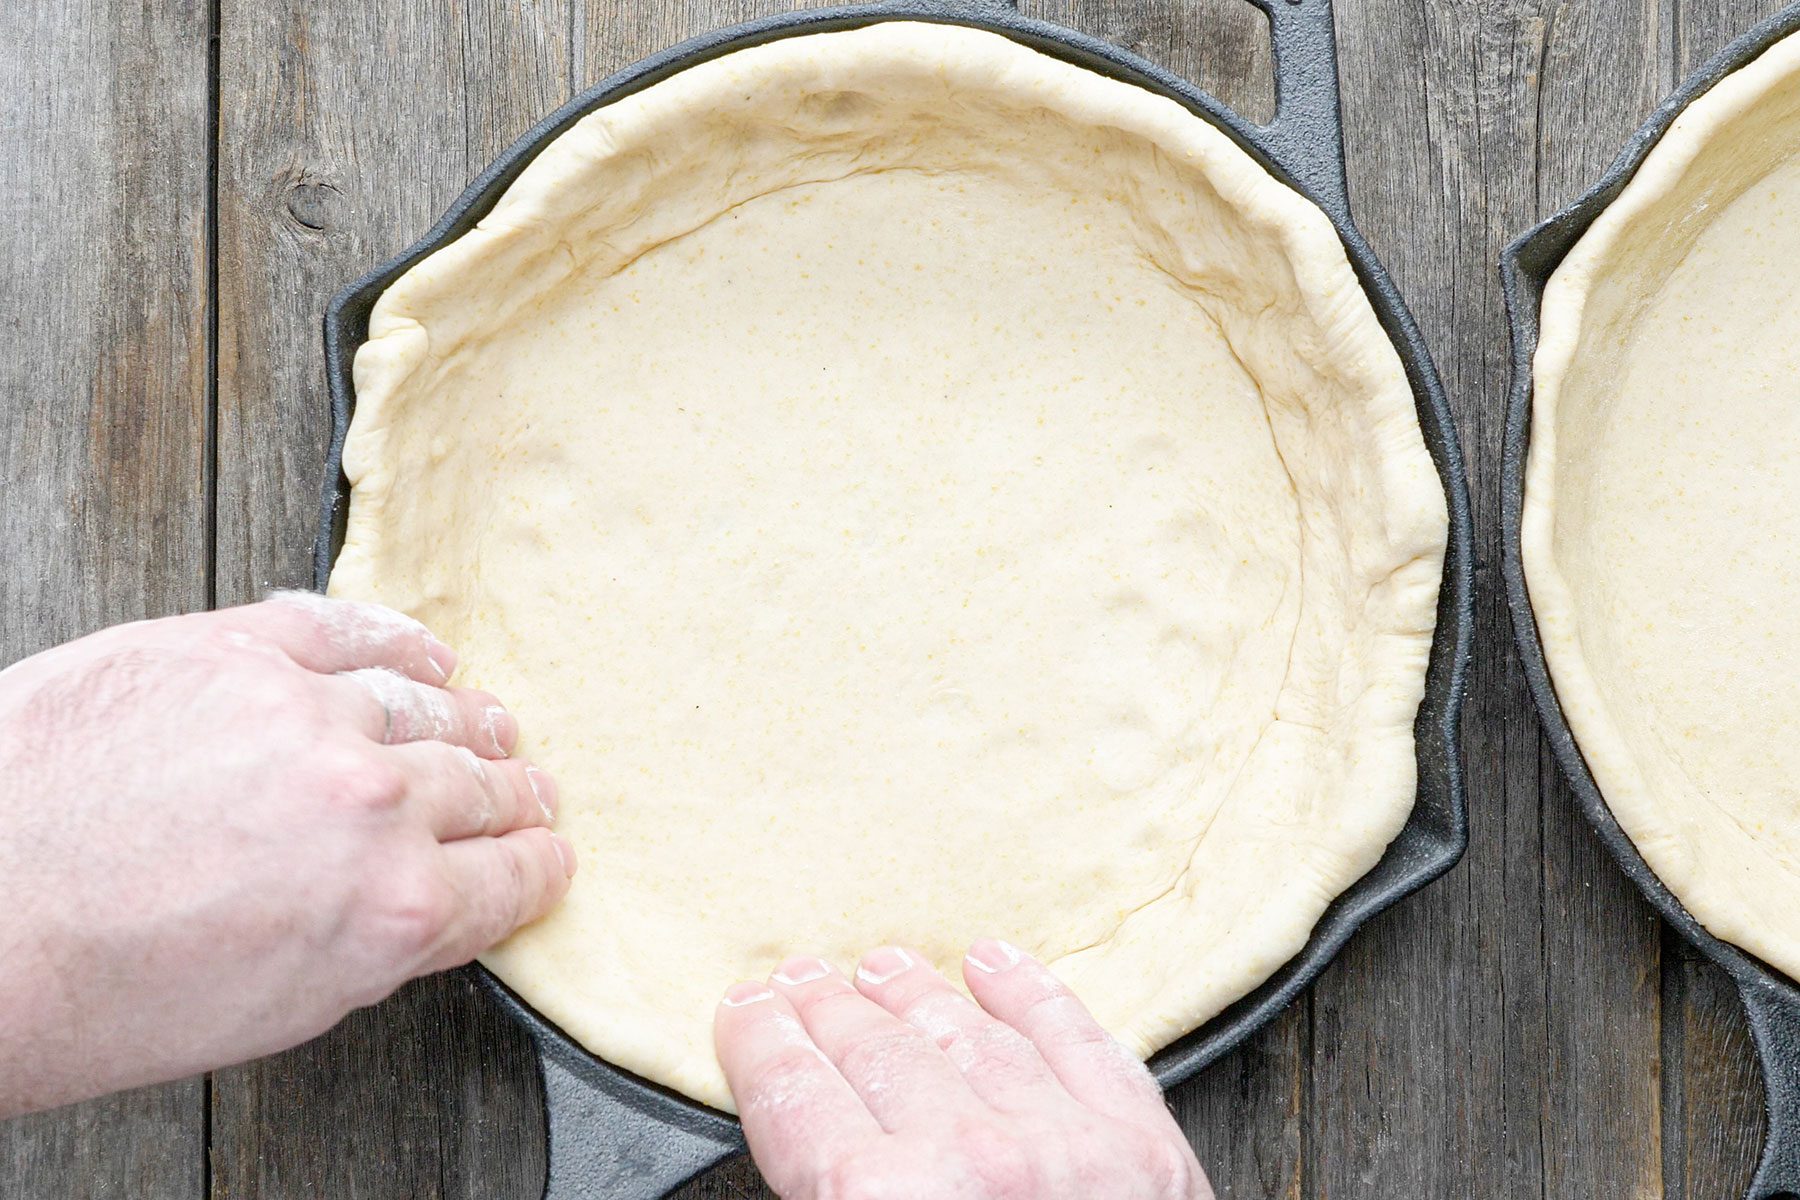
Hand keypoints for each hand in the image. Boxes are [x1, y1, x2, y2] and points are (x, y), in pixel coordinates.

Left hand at [0, 593, 575, 1115]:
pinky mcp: (233, 649)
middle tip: (530, 791)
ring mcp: (304, 713)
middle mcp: (369, 803)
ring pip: (426, 706)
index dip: (540, 865)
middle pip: (481, 786)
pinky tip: (426, 652)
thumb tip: (423, 901)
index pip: (510, 877)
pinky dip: (399, 639)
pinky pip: (347, 627)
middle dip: (516, 794)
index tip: (550, 853)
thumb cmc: (91, 990)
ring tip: (489, 722)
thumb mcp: (275, 1009)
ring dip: (471, 720)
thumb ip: (375, 943)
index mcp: (390, 909)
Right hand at [715, 940, 1211, 1199]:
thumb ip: (825, 1197)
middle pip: (873, 1051)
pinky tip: (994, 964)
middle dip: (824, 1010)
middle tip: (796, 982)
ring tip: (878, 967)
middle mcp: (970, 1162)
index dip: (760, 1046)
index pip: (796, 1098)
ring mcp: (1066, 1146)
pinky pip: (1076, 1039)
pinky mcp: (1147, 1149)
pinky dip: (1030, 994)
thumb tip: (803, 1171)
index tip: (743, 1013)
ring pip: (966, 1031)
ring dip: (912, 992)